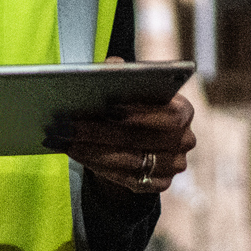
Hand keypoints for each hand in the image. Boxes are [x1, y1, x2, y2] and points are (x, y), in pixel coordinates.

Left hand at [44, 57, 195, 193]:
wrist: (138, 143)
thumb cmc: (131, 107)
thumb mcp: (129, 87)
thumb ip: (122, 73)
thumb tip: (111, 66)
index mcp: (184, 110)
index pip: (168, 115)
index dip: (140, 113)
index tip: (108, 107)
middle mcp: (185, 140)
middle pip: (142, 140)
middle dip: (103, 132)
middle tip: (70, 125)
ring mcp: (174, 165)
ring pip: (131, 161)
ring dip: (94, 150)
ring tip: (66, 139)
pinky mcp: (160, 184)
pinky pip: (126, 178)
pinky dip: (98, 166)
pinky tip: (75, 153)